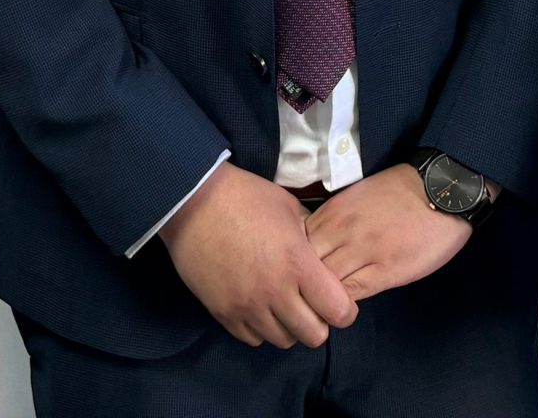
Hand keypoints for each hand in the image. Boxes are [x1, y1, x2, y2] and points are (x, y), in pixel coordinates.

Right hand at [160, 162, 357, 347]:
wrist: (193, 201)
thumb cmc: (245, 197)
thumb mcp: (289, 208)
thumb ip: (311, 237)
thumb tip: (322, 255)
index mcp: (298, 263)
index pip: (338, 310)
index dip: (344, 310)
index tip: (337, 301)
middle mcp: (276, 291)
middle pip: (313, 336)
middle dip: (319, 323)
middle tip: (311, 306)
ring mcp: (247, 305)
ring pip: (283, 340)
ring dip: (288, 326)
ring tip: (283, 305)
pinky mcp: (223, 312)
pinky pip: (252, 338)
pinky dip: (260, 328)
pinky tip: (259, 307)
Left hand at [304, 164, 473, 302]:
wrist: (440, 190)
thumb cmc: (399, 192)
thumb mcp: (356, 198)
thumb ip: (332, 221)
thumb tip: (312, 248)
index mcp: (332, 211)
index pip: (294, 245)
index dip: (290, 264)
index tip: (292, 278)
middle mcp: (341, 230)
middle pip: (303, 266)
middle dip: (297, 284)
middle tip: (299, 300)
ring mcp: (363, 250)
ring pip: (324, 283)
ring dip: (318, 299)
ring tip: (317, 310)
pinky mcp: (386, 270)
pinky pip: (351, 293)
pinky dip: (340, 304)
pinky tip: (340, 309)